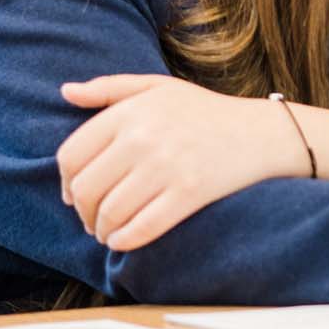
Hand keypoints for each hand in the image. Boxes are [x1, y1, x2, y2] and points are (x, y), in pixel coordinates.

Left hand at [56, 74, 297, 250]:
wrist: (262, 132)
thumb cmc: (205, 111)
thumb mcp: (158, 87)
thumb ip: (110, 88)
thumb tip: (66, 91)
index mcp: (131, 111)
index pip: (71, 155)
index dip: (66, 182)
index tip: (75, 195)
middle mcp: (144, 137)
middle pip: (86, 189)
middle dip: (83, 213)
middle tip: (91, 220)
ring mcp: (167, 165)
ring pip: (110, 213)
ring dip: (102, 231)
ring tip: (107, 232)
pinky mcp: (190, 192)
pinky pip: (141, 228)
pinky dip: (124, 241)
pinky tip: (123, 240)